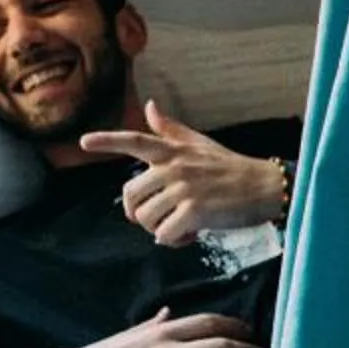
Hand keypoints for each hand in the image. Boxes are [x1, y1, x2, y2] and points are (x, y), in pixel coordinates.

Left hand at [79, 101, 288, 244]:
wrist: (264, 186)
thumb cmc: (230, 166)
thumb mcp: (199, 143)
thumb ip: (170, 130)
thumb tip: (149, 106)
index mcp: (173, 151)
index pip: (135, 141)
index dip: (107, 141)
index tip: (84, 142)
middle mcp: (174, 167)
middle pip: (132, 195)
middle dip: (138, 213)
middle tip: (156, 219)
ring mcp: (183, 189)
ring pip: (146, 218)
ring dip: (158, 229)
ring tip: (178, 226)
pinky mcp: (195, 211)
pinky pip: (164, 234)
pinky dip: (173, 241)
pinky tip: (189, 235)